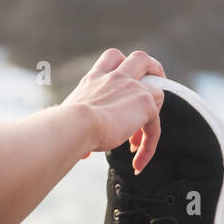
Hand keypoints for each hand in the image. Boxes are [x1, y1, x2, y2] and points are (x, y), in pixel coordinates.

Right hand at [63, 49, 165, 173]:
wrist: (75, 124)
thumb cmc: (65, 125)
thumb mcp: (69, 119)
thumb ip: (79, 129)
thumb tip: (83, 154)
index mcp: (95, 79)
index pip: (112, 59)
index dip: (123, 67)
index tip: (124, 86)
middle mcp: (115, 78)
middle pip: (140, 59)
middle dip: (153, 70)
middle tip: (155, 87)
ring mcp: (133, 88)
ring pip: (159, 89)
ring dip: (157, 111)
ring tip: (148, 136)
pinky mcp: (145, 105)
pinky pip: (155, 127)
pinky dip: (149, 146)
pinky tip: (138, 163)